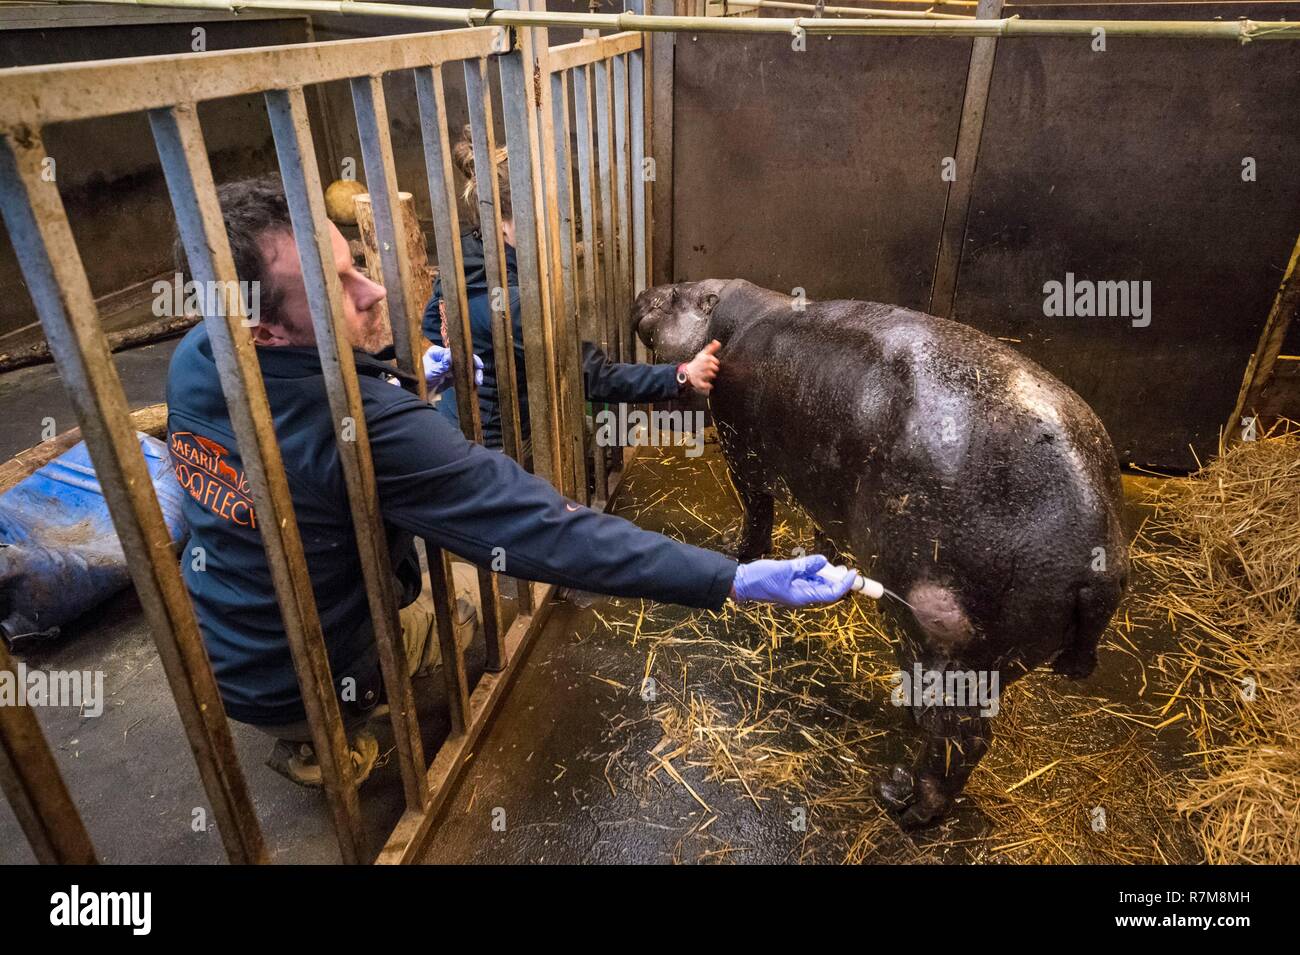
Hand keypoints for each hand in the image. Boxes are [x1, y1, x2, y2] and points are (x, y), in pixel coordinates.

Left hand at [423, 344, 483, 393]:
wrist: (414, 393)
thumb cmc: (419, 380)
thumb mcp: (431, 372)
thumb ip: (443, 364)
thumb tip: (453, 355)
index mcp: (438, 352)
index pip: (457, 353)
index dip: (468, 359)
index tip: (476, 367)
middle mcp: (445, 358)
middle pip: (464, 359)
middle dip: (474, 368)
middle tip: (479, 379)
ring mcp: (448, 368)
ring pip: (465, 368)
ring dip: (473, 375)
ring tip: (477, 383)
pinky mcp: (451, 378)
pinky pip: (463, 377)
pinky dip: (469, 381)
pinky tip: (473, 385)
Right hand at [680, 339, 721, 393]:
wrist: (686, 372)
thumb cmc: (697, 362)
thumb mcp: (703, 354)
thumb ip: (711, 348)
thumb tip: (717, 341)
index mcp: (704, 358)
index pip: (716, 361)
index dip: (714, 363)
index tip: (710, 363)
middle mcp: (701, 365)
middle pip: (715, 369)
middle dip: (712, 370)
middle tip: (707, 370)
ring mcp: (699, 374)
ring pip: (711, 376)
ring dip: (710, 376)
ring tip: (705, 374)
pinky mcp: (697, 383)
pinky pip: (706, 385)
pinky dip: (708, 385)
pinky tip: (708, 384)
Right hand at [730, 554, 856, 606]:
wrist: (741, 583)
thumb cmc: (760, 579)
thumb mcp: (784, 569)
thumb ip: (805, 565)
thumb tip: (823, 561)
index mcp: (802, 597)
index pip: (831, 593)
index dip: (844, 584)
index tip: (853, 573)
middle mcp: (801, 597)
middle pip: (826, 590)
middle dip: (838, 580)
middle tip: (847, 569)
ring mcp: (796, 592)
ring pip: (818, 585)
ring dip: (827, 576)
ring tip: (834, 565)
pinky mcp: (790, 585)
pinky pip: (808, 581)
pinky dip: (815, 573)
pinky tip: (816, 564)